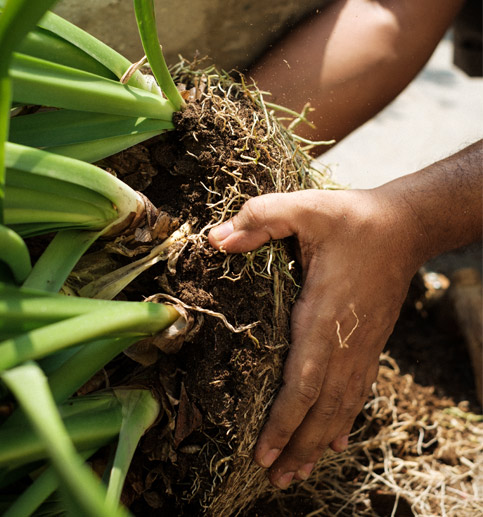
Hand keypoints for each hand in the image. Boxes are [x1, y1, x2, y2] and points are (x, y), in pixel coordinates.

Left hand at [208, 188, 420, 487]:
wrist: (405, 225)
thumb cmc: (353, 218)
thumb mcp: (304, 207)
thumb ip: (260, 219)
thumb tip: (214, 239)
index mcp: (322, 313)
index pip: (303, 381)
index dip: (283, 421)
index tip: (262, 453)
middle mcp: (344, 339)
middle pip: (322, 406)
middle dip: (298, 445)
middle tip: (276, 480)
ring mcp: (362, 344)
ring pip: (342, 404)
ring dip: (320, 440)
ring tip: (301, 471)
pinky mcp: (372, 340)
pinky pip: (359, 389)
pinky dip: (345, 418)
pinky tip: (338, 437)